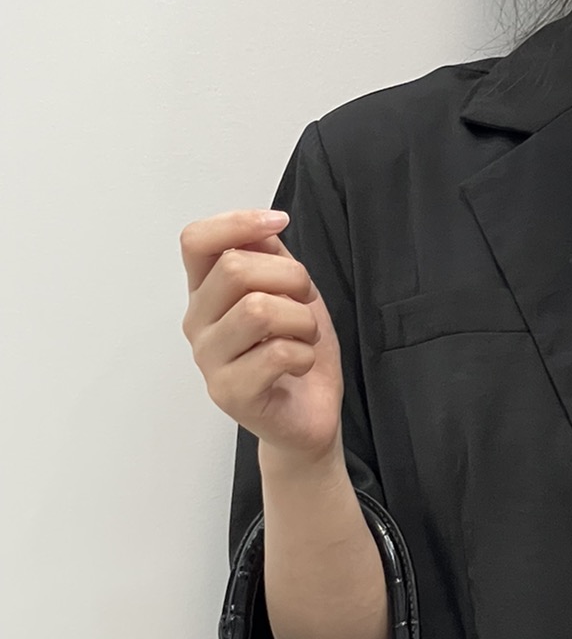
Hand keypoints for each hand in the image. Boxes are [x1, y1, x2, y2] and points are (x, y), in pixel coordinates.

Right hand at [180, 210, 342, 465]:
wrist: (309, 416)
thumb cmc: (296, 353)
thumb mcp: (290, 292)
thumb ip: (270, 255)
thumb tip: (265, 223)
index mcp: (205, 292)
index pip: (196, 240)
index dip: (237, 223)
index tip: (278, 222)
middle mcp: (198, 323)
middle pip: (235, 270)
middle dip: (291, 278)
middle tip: (306, 302)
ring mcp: (208, 360)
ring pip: (258, 310)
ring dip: (301, 320)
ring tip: (304, 337)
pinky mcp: (228, 392)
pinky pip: (276, 353)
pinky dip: (305, 355)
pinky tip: (300, 365)